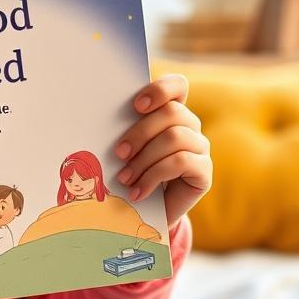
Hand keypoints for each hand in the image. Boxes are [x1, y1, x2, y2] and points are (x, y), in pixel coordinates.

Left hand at [115, 75, 211, 227]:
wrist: (145, 213)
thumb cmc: (130, 174)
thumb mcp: (123, 150)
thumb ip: (119, 130)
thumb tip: (94, 117)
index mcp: (170, 112)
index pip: (177, 86)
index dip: (160, 90)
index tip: (136, 106)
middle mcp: (189, 125)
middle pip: (171, 112)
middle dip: (140, 132)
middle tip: (118, 153)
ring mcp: (200, 147)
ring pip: (175, 137)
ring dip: (144, 159)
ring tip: (124, 178)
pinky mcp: (204, 171)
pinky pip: (182, 162)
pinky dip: (153, 177)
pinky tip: (137, 192)